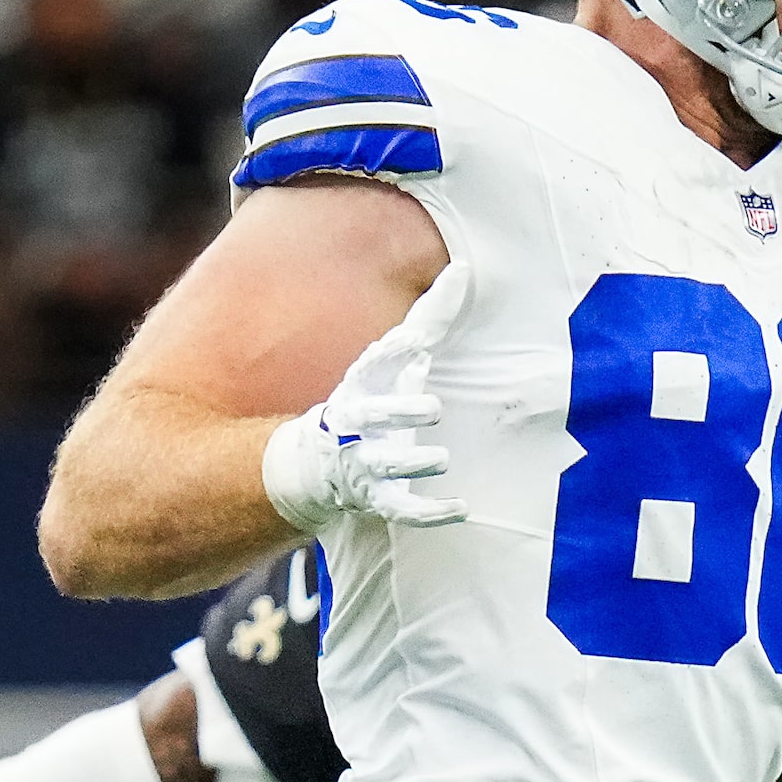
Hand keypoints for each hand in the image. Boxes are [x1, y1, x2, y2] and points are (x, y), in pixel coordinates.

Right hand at [261, 268, 469, 531]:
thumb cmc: (371, 398)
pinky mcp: (376, 499)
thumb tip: (462, 269)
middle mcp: (356, 423)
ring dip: (411, 463)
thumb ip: (428, 320)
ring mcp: (363, 463)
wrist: (318, 463)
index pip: (370, 366)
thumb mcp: (393, 359)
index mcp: (359, 385)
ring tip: (440, 459)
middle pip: (372, 417)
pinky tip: (462, 508)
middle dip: (397, 412)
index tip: (411, 343)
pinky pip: (402, 510)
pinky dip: (430, 513)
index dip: (388, 355)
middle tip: (432, 408)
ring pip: (384, 466)